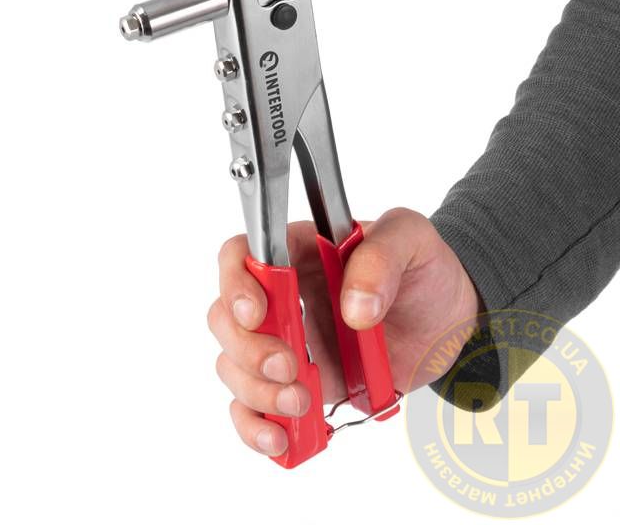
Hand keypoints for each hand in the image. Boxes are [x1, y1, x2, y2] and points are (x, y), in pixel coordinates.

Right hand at [207, 208, 480, 456]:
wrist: (449, 318)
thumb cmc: (424, 269)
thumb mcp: (412, 239)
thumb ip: (382, 259)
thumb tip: (354, 310)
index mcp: (298, 252)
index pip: (241, 257)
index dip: (234, 285)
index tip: (257, 315)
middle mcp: (283, 298)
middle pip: (226, 320)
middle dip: (248, 351)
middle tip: (290, 368)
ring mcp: (289, 343)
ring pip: (235, 367)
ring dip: (257, 393)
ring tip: (302, 403)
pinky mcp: (303, 384)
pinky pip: (258, 408)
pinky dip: (258, 427)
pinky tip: (281, 438)